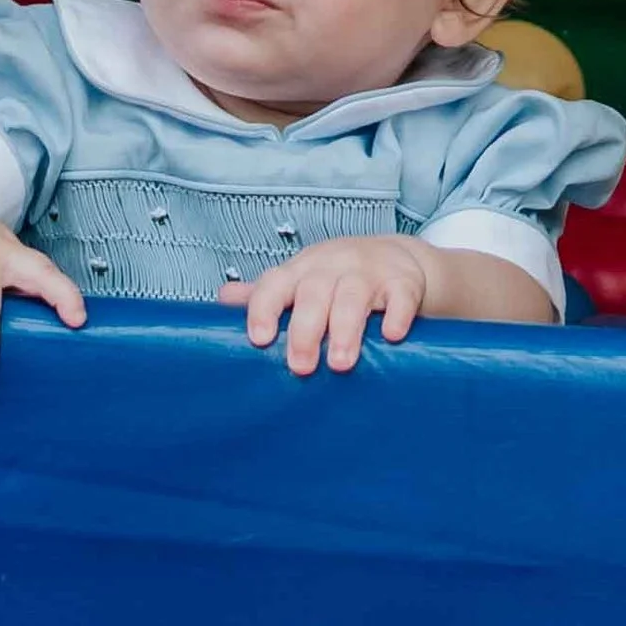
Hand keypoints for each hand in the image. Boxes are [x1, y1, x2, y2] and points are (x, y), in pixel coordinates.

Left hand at [223, 233, 430, 375]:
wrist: (395, 258)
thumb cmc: (336, 278)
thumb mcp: (299, 280)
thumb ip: (265, 294)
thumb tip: (221, 301)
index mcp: (301, 270)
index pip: (275, 283)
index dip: (264, 308)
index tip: (260, 338)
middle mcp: (332, 266)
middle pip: (314, 292)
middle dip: (306, 330)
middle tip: (300, 367)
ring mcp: (369, 272)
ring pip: (354, 295)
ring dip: (345, 328)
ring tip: (340, 363)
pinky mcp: (404, 282)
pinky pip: (401, 296)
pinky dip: (396, 314)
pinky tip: (390, 335)